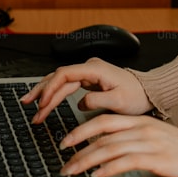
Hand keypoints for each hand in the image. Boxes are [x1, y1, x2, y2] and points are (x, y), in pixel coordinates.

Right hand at [20, 58, 152, 123]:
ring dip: (45, 93)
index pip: (65, 74)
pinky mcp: (88, 80)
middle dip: (43, 93)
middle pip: (58, 77)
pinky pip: (66, 85)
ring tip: (30, 106)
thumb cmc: (136, 95)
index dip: (51, 88)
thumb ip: (97, 101)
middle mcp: (90, 68)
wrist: (147, 92)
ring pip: (60, 81)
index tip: (43, 103)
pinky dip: (54, 94)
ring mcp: (88, 73)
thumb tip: (81, 103)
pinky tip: (44, 102)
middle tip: (30, 108)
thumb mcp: (119, 101)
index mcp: (96, 69)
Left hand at [59, 114, 177, 176]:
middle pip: (102, 136)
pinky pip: (127, 161)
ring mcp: (149, 143)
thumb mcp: (155, 136)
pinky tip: (99, 175)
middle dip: (79, 149)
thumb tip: (107, 146)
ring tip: (74, 171)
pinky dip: (110, 168)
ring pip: (110, 148)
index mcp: (140, 121)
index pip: (104, 121)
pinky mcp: (156, 158)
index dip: (82, 130)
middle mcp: (142, 129)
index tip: (67, 141)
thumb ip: (132, 137)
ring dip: (88, 161)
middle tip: (64, 162)